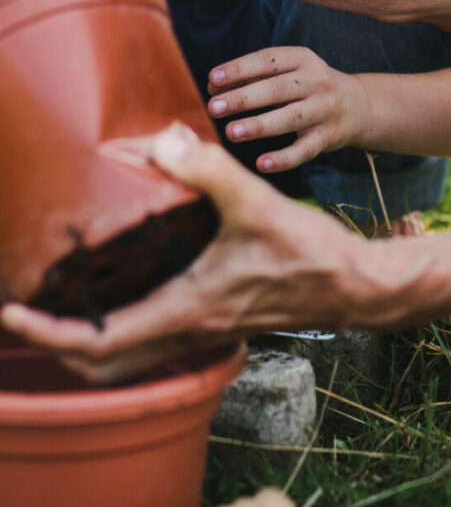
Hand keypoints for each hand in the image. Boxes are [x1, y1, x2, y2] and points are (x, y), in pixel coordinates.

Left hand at [0, 123, 362, 384]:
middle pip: (102, 365)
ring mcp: (202, 331)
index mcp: (185, 311)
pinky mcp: (216, 321)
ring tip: (61, 301)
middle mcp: (187, 330)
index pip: (98, 342)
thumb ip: (208, 170)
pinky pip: (152, 341)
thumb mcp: (257, 202)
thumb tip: (162, 141)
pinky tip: (124, 288)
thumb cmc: (312, 253)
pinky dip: (121, 329)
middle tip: (25, 310)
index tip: (13, 313)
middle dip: (56, 345)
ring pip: (127, 358)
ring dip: (86, 340)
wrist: (359, 286)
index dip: (48, 333)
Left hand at [207, 47, 368, 171]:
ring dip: (259, 126)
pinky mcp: (329, 137)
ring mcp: (324, 110)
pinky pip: (305, 150)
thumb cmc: (307, 86)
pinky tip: (262, 163)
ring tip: (231, 132)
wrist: (357, 105)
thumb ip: (252, 78)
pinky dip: (284, 158)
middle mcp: (315, 82)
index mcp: (302, 59)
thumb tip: (213, 88)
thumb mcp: (287, 73)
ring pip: (289, 119)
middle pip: (276, 90)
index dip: (239, 69)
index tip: (212, 78)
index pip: (267, 60)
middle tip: (214, 108)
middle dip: (243, 98)